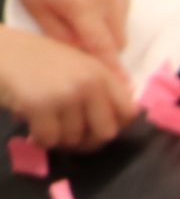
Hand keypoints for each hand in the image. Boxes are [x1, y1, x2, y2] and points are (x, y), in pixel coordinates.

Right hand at [0, 30, 133, 149]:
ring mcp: (66, 94)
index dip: (115, 125)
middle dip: (86, 140)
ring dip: (58, 139)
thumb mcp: (72, 64)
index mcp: (100, 72)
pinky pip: (50, 140)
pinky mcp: (40, 105)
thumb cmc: (30, 58)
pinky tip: (31, 130)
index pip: (129, 112)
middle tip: (68, 136)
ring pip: (75, 139)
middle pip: (106, 133)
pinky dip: (39, 140)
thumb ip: (97, 87)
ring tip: (44, 125)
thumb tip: (124, 119)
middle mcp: (89, 82)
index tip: (96, 128)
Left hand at [2, 0, 127, 62]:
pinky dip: (112, 11)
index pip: (105, 48)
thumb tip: (85, 58)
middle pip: (120, 39)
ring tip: (83, 14)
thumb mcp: (37, 10)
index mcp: (82, 4)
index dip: (114, 70)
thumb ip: (63, 38)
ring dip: (110, 29)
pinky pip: (125, 6)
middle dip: (106, 46)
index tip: (124, 89)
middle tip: (81, 38)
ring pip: (124, 24)